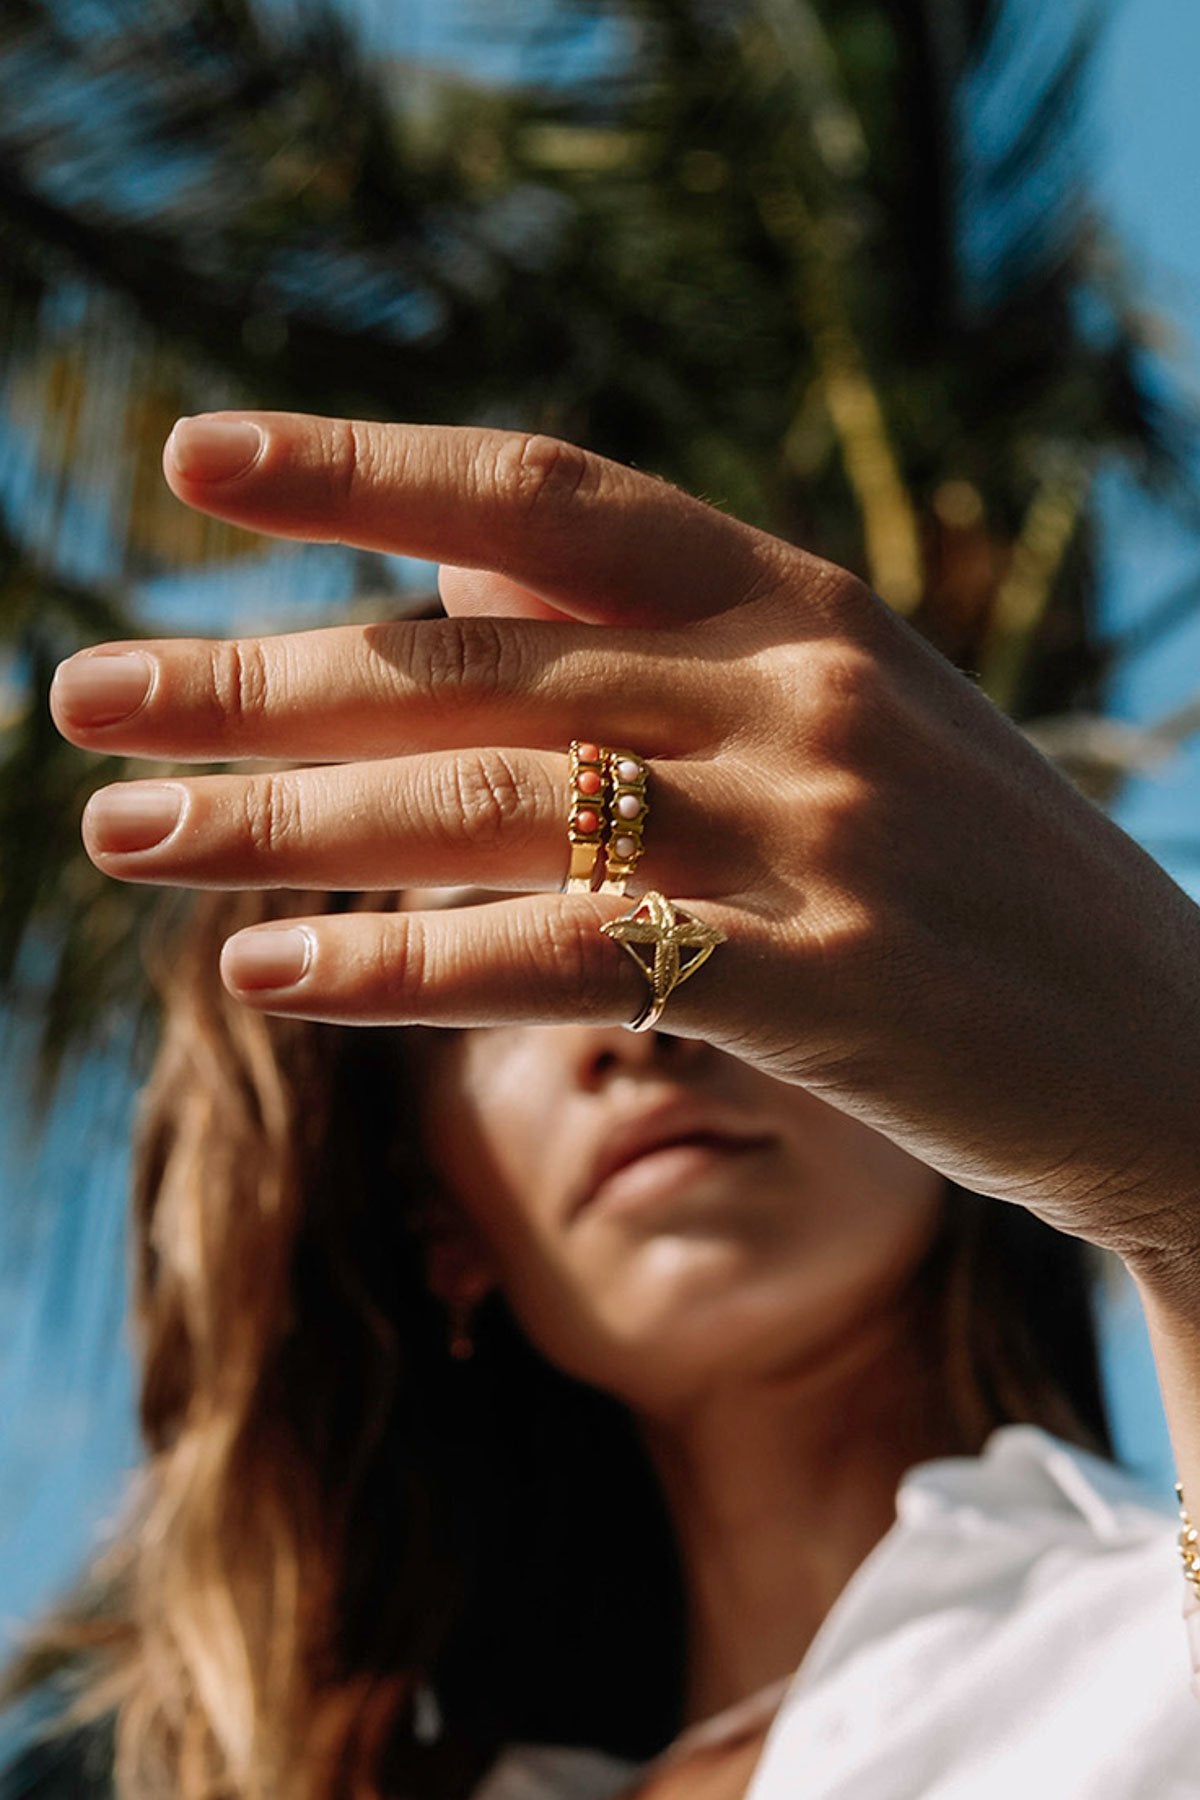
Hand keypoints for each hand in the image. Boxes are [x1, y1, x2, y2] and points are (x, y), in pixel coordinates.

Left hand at [49, 411, 1199, 1267]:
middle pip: (469, 673)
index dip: (360, 472)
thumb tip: (462, 592)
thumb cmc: (989, 897)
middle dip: (257, 682)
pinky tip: (265, 975)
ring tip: (121, 834)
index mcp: (803, 609)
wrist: (1181, 1051)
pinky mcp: (827, 990)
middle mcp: (800, 694)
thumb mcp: (853, 733)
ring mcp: (819, 835)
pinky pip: (564, 964)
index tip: (195, 460)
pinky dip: (400, 969)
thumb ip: (672, 656)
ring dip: (281, 825)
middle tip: (81, 695)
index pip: (548, 505)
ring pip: (489, 813)